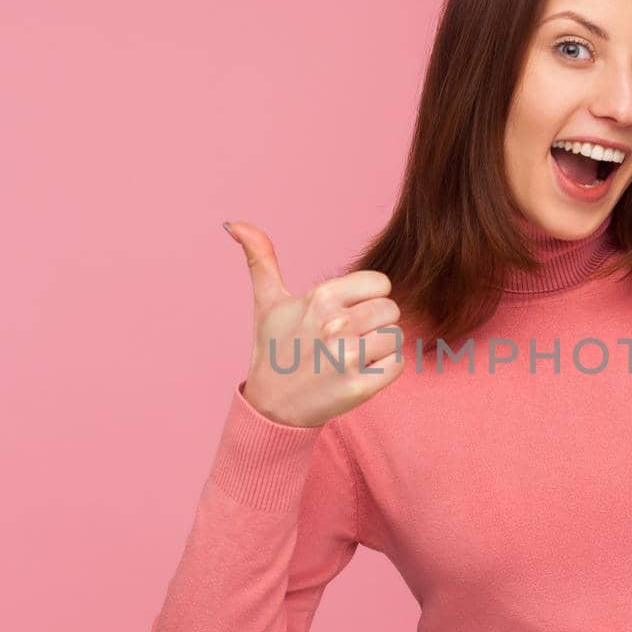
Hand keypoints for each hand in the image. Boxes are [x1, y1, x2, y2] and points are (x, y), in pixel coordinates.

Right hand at [223, 221, 405, 427]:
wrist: (271, 408)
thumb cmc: (274, 351)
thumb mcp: (267, 303)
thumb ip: (260, 259)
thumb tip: (234, 223)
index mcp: (320, 298)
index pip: (379, 283)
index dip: (367, 298)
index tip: (347, 313)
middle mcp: (336, 324)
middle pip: (391, 310)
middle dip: (374, 323)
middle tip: (348, 339)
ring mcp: (349, 357)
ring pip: (395, 336)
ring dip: (379, 348)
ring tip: (351, 357)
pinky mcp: (360, 387)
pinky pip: (397, 365)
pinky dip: (383, 371)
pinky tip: (358, 374)